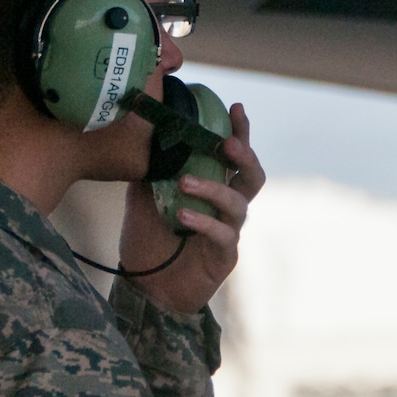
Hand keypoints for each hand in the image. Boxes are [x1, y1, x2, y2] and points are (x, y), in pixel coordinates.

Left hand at [117, 103, 265, 314]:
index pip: (234, 156)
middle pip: (253, 177)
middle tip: (226, 143)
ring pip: (238, 204)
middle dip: (244, 157)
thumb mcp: (142, 198)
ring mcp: (229, 233)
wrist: (144, 288)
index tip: (236, 108)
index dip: (240, 132)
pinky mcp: (224, 258)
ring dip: (213, 188)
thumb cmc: (149, 241)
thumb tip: (147, 134)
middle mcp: (228, 209)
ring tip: (184, 181)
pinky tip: (183, 216)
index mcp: (215, 189)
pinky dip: (204, 222)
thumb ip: (150, 171)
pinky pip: (223, 235)